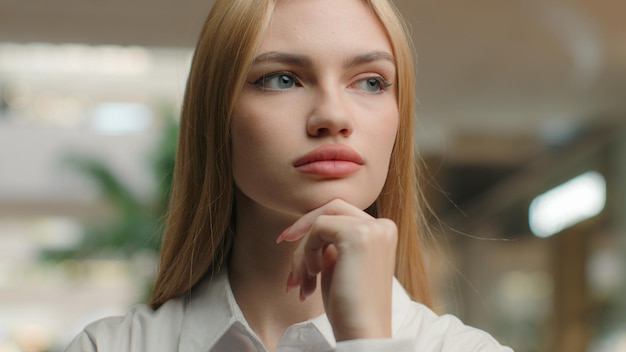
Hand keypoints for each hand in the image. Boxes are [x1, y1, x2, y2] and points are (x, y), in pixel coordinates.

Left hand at [277, 199, 397, 340]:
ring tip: (302, 280)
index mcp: (383, 232)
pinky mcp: (358, 235)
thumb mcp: (339, 265)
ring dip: (303, 249)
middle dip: (304, 226)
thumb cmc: (347, 306)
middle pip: (332, 208)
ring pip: (321, 219)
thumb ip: (330, 242)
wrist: (361, 332)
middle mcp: (383, 225)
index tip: (289, 240)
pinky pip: (318, 228)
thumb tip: (305, 224)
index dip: (313, 224)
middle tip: (281, 240)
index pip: (341, 213)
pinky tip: (313, 276)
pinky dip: (307, 252)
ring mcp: (373, 228)